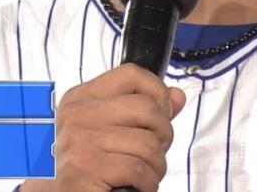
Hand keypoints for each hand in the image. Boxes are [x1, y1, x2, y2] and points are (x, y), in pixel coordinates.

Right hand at [21, 63, 187, 191]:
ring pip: (148, 143)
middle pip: (147, 108)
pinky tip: (138, 185)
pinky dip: (148, 182)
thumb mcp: (112, 130)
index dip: (158, 91)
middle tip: (154, 152)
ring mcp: (81, 140)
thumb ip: (145, 111)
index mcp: (82, 97)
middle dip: (163, 134)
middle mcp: (78, 114)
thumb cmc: (88, 163)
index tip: (162, 113)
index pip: (131, 74)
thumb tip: (178, 96)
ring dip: (157, 165)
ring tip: (145, 173)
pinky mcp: (87, 168)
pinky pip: (139, 169)